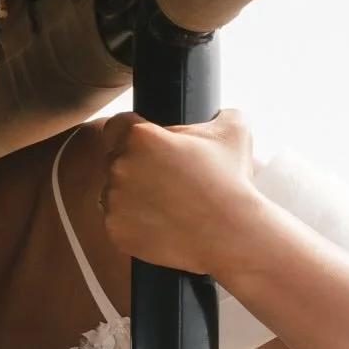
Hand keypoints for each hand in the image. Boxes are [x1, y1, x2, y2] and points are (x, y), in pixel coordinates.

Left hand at [98, 110, 262, 274]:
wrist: (230, 235)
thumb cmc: (232, 183)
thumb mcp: (234, 130)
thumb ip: (219, 113)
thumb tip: (218, 114)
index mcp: (140, 137)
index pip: (117, 126)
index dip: (132, 135)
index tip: (147, 149)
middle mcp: (120, 166)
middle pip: (115, 160)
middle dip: (134, 168)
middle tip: (164, 181)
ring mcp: (114, 201)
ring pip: (114, 193)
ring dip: (131, 197)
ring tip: (165, 205)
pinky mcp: (115, 230)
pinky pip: (117, 222)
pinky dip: (133, 224)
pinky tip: (159, 225)